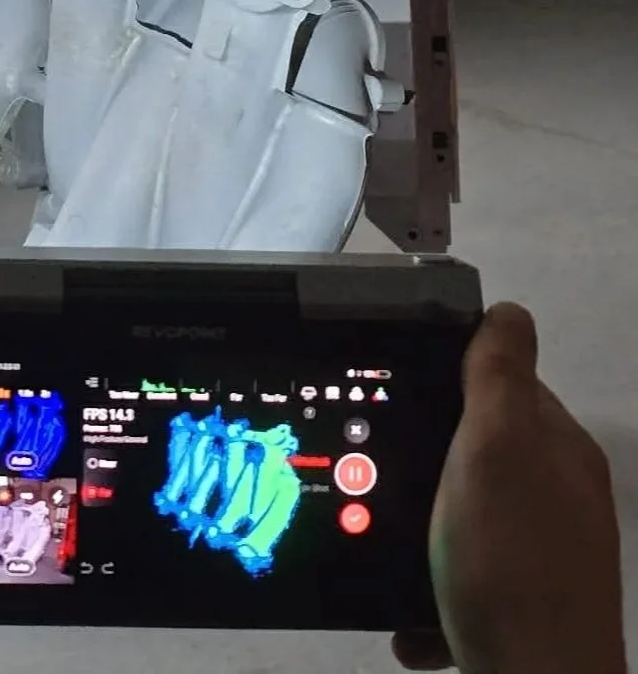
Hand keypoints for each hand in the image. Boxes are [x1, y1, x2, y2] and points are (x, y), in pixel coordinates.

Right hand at [394, 303, 624, 673]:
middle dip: (425, 465)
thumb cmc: (511, 563)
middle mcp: (560, 504)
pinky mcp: (523, 622)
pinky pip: (463, 595)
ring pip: (466, 530)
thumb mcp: (497, 447)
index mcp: (558, 453)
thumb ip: (498, 376)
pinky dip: (429, 602)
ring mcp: (545, 567)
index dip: (452, 383)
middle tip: (372, 475)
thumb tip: (507, 309)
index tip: (394, 393)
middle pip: (480, 459)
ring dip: (420, 538)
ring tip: (381, 545)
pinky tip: (407, 619)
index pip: (505, 388)